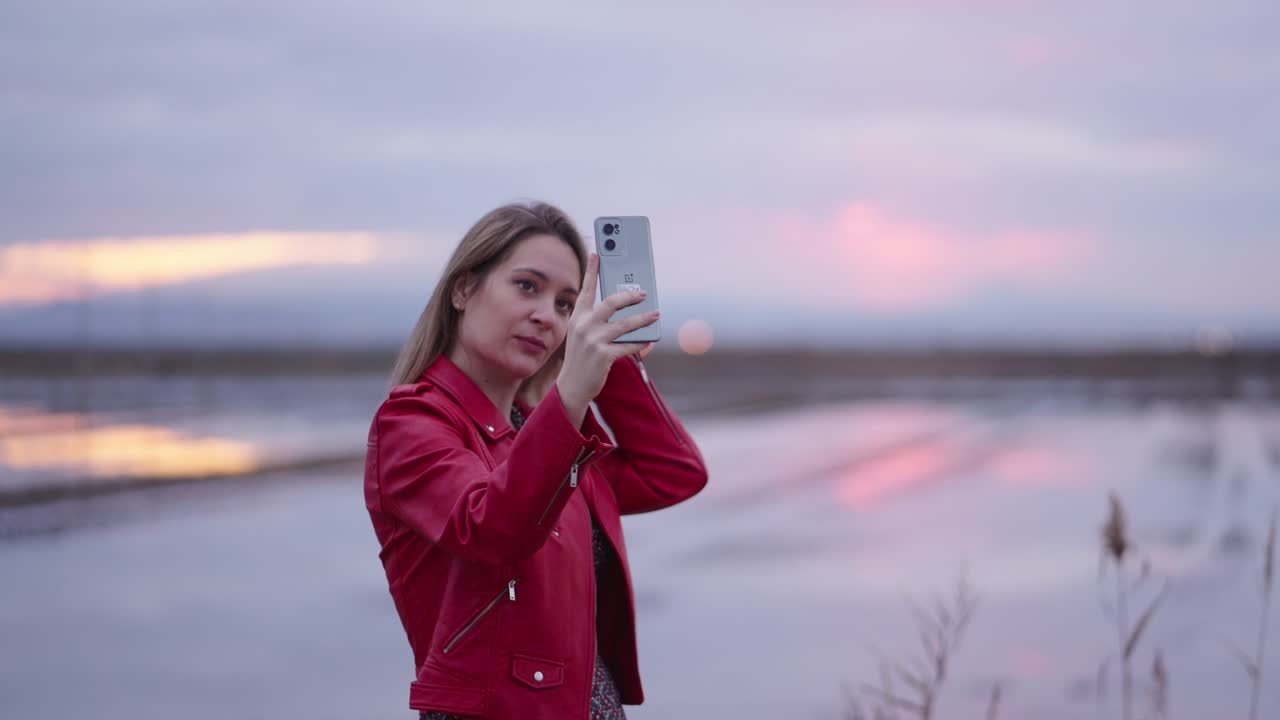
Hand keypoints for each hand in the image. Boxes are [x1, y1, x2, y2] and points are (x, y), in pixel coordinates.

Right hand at [557, 253, 659, 422]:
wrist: (572, 385)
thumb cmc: (582, 356)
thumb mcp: (583, 334)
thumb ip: (598, 319)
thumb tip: (625, 306)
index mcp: (577, 317)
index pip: (586, 289)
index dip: (592, 270)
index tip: (597, 253)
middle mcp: (584, 326)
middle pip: (610, 303)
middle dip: (629, 296)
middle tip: (644, 293)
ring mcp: (593, 342)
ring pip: (624, 325)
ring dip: (643, 319)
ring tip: (655, 314)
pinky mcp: (603, 356)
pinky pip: (628, 345)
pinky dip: (640, 342)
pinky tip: (649, 339)